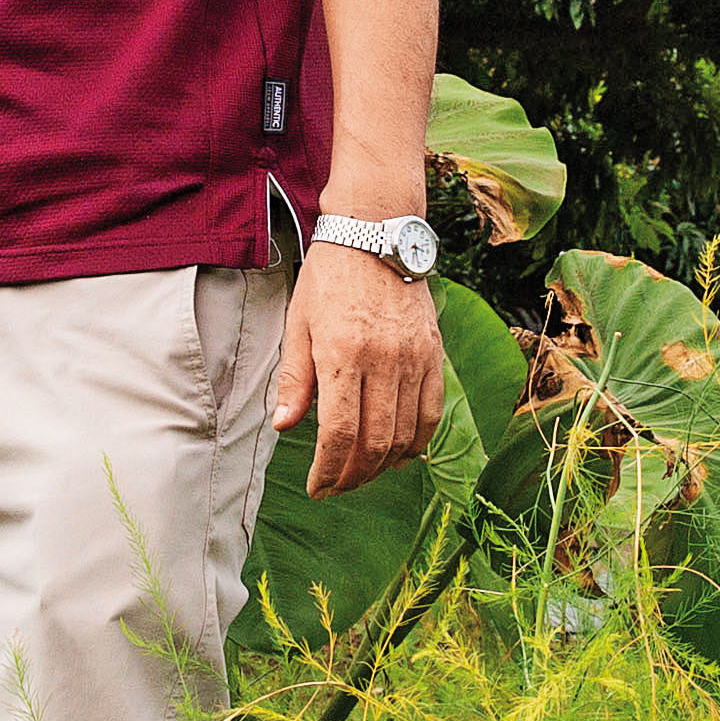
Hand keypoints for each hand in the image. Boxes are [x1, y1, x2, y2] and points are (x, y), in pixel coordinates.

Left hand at [275, 246, 447, 493]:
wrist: (375, 232)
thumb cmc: (329, 277)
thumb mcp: (298, 323)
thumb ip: (295, 378)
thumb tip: (285, 426)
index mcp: (344, 353)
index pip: (341, 433)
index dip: (328, 470)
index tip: (316, 487)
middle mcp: (385, 360)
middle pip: (375, 442)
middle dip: (353, 476)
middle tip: (335, 487)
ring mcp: (415, 358)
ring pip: (406, 434)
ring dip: (383, 465)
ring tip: (361, 474)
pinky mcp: (434, 353)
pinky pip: (432, 412)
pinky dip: (417, 441)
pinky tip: (398, 455)